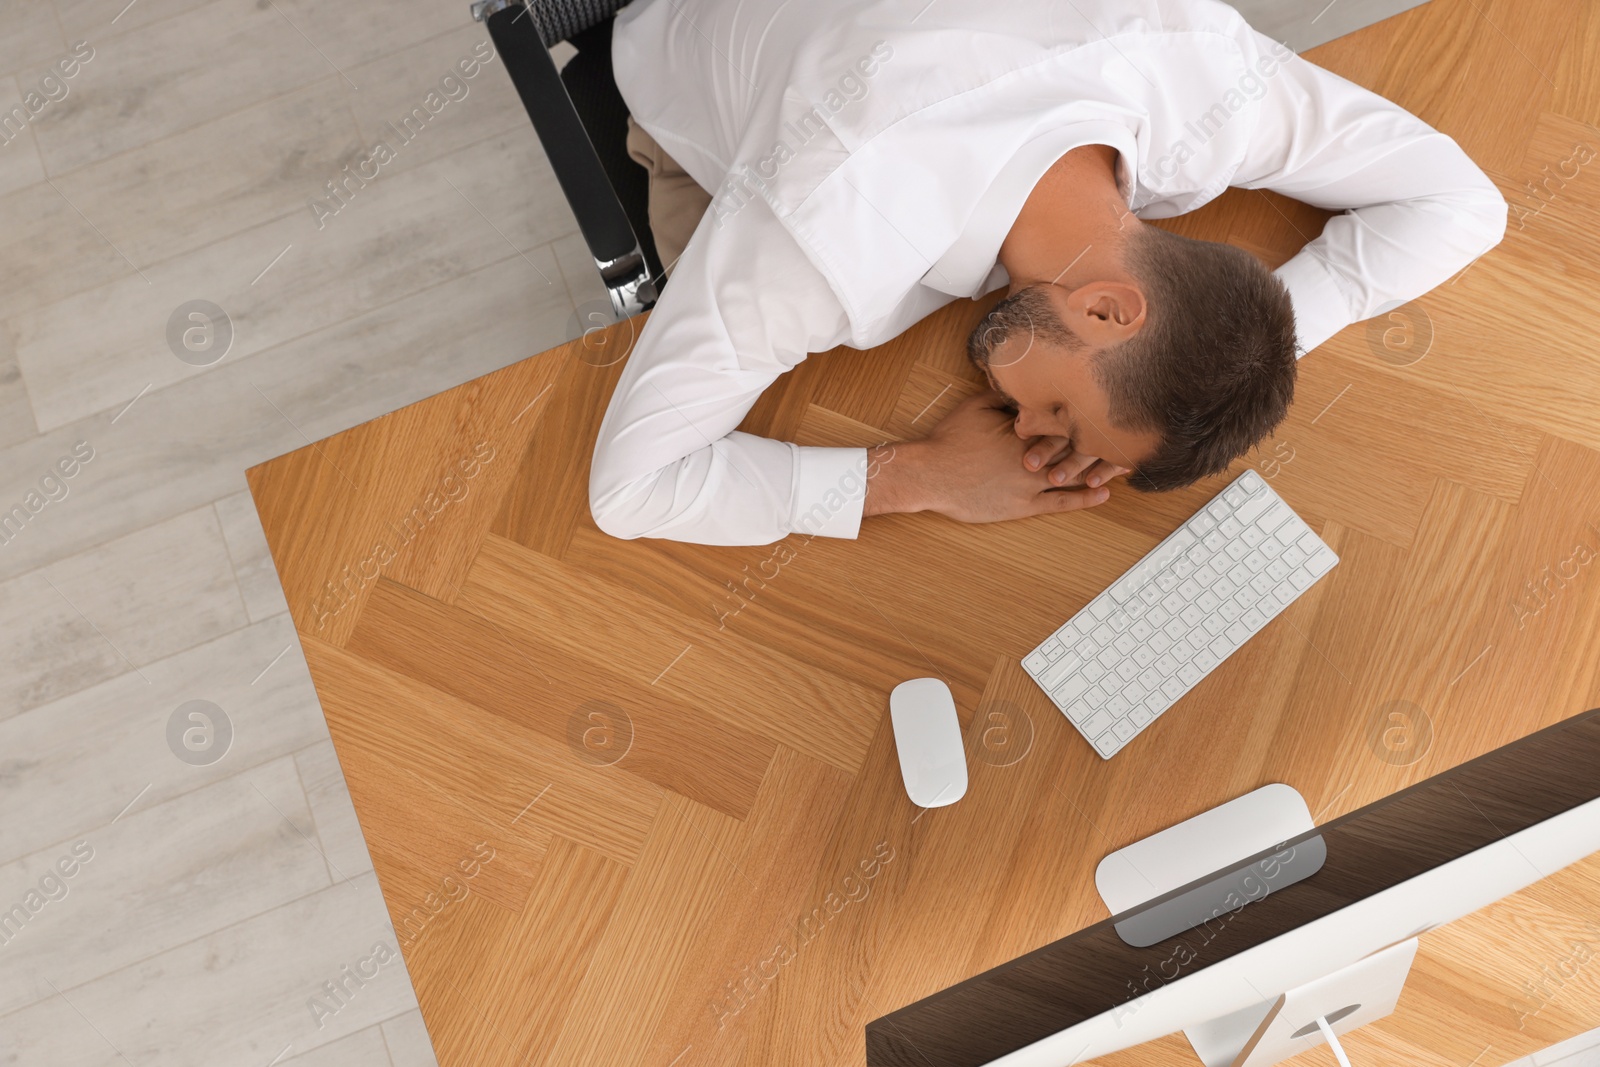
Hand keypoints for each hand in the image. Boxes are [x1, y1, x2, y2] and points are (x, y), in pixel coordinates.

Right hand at [865, 391, 1110, 522]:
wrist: (929, 475)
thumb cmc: (948, 440)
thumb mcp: (975, 406)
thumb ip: (1003, 397)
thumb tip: (1024, 386)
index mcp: (1023, 431)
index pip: (1063, 423)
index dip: (1086, 418)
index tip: (1107, 412)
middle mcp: (1032, 457)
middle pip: (1075, 448)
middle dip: (1101, 442)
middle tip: (1128, 437)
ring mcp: (1030, 483)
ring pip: (1073, 475)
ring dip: (1101, 470)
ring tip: (1125, 465)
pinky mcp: (1023, 506)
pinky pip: (1061, 503)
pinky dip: (1084, 499)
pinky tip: (1103, 494)